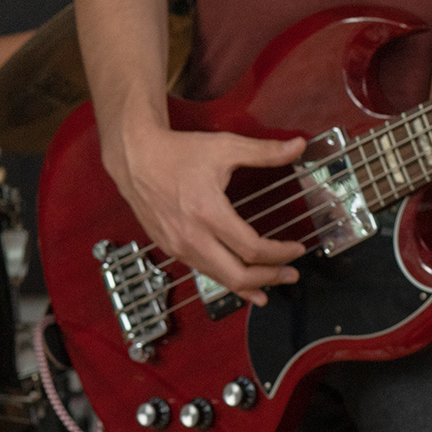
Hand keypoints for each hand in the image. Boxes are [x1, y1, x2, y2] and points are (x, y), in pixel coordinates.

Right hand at [106, 124, 305, 304]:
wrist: (134, 156)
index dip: (280, 253)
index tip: (296, 249)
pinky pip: (203, 271)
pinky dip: (224, 279)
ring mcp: (178, 245)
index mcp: (208, 212)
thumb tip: (297, 147)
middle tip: (290, 273)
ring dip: (249, 284)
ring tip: (269, 283)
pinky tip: (237, 281)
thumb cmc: (175, 152)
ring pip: (220, 279)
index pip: (253, 248)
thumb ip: (264, 152)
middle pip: (238, 275)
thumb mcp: (224, 147)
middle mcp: (191, 235)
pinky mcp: (169, 247)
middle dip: (270, 278)